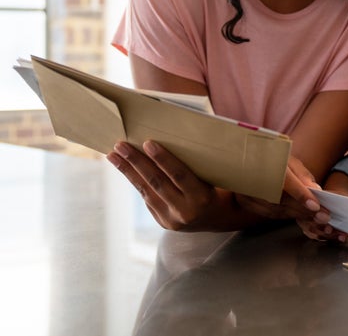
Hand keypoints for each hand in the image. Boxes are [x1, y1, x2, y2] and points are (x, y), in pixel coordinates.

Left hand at [107, 140, 226, 230]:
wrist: (221, 218)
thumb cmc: (222, 188)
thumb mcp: (219, 176)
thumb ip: (205, 164)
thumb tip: (188, 138)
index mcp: (202, 198)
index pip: (179, 175)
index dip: (163, 159)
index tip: (147, 142)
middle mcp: (185, 211)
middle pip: (156, 182)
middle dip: (136, 162)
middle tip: (121, 145)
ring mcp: (171, 219)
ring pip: (146, 191)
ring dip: (128, 171)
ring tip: (113, 155)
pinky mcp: (162, 221)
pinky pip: (147, 197)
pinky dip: (136, 180)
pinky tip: (125, 167)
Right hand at [230, 155, 325, 225]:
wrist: (245, 158)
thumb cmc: (272, 156)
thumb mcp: (289, 160)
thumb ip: (302, 175)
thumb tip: (315, 190)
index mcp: (266, 162)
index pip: (285, 181)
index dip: (301, 195)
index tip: (315, 205)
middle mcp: (252, 178)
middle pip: (280, 200)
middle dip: (302, 210)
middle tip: (322, 215)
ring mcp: (245, 191)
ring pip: (274, 210)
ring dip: (295, 215)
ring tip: (314, 217)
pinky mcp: (244, 201)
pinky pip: (267, 213)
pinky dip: (284, 216)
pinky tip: (297, 214)